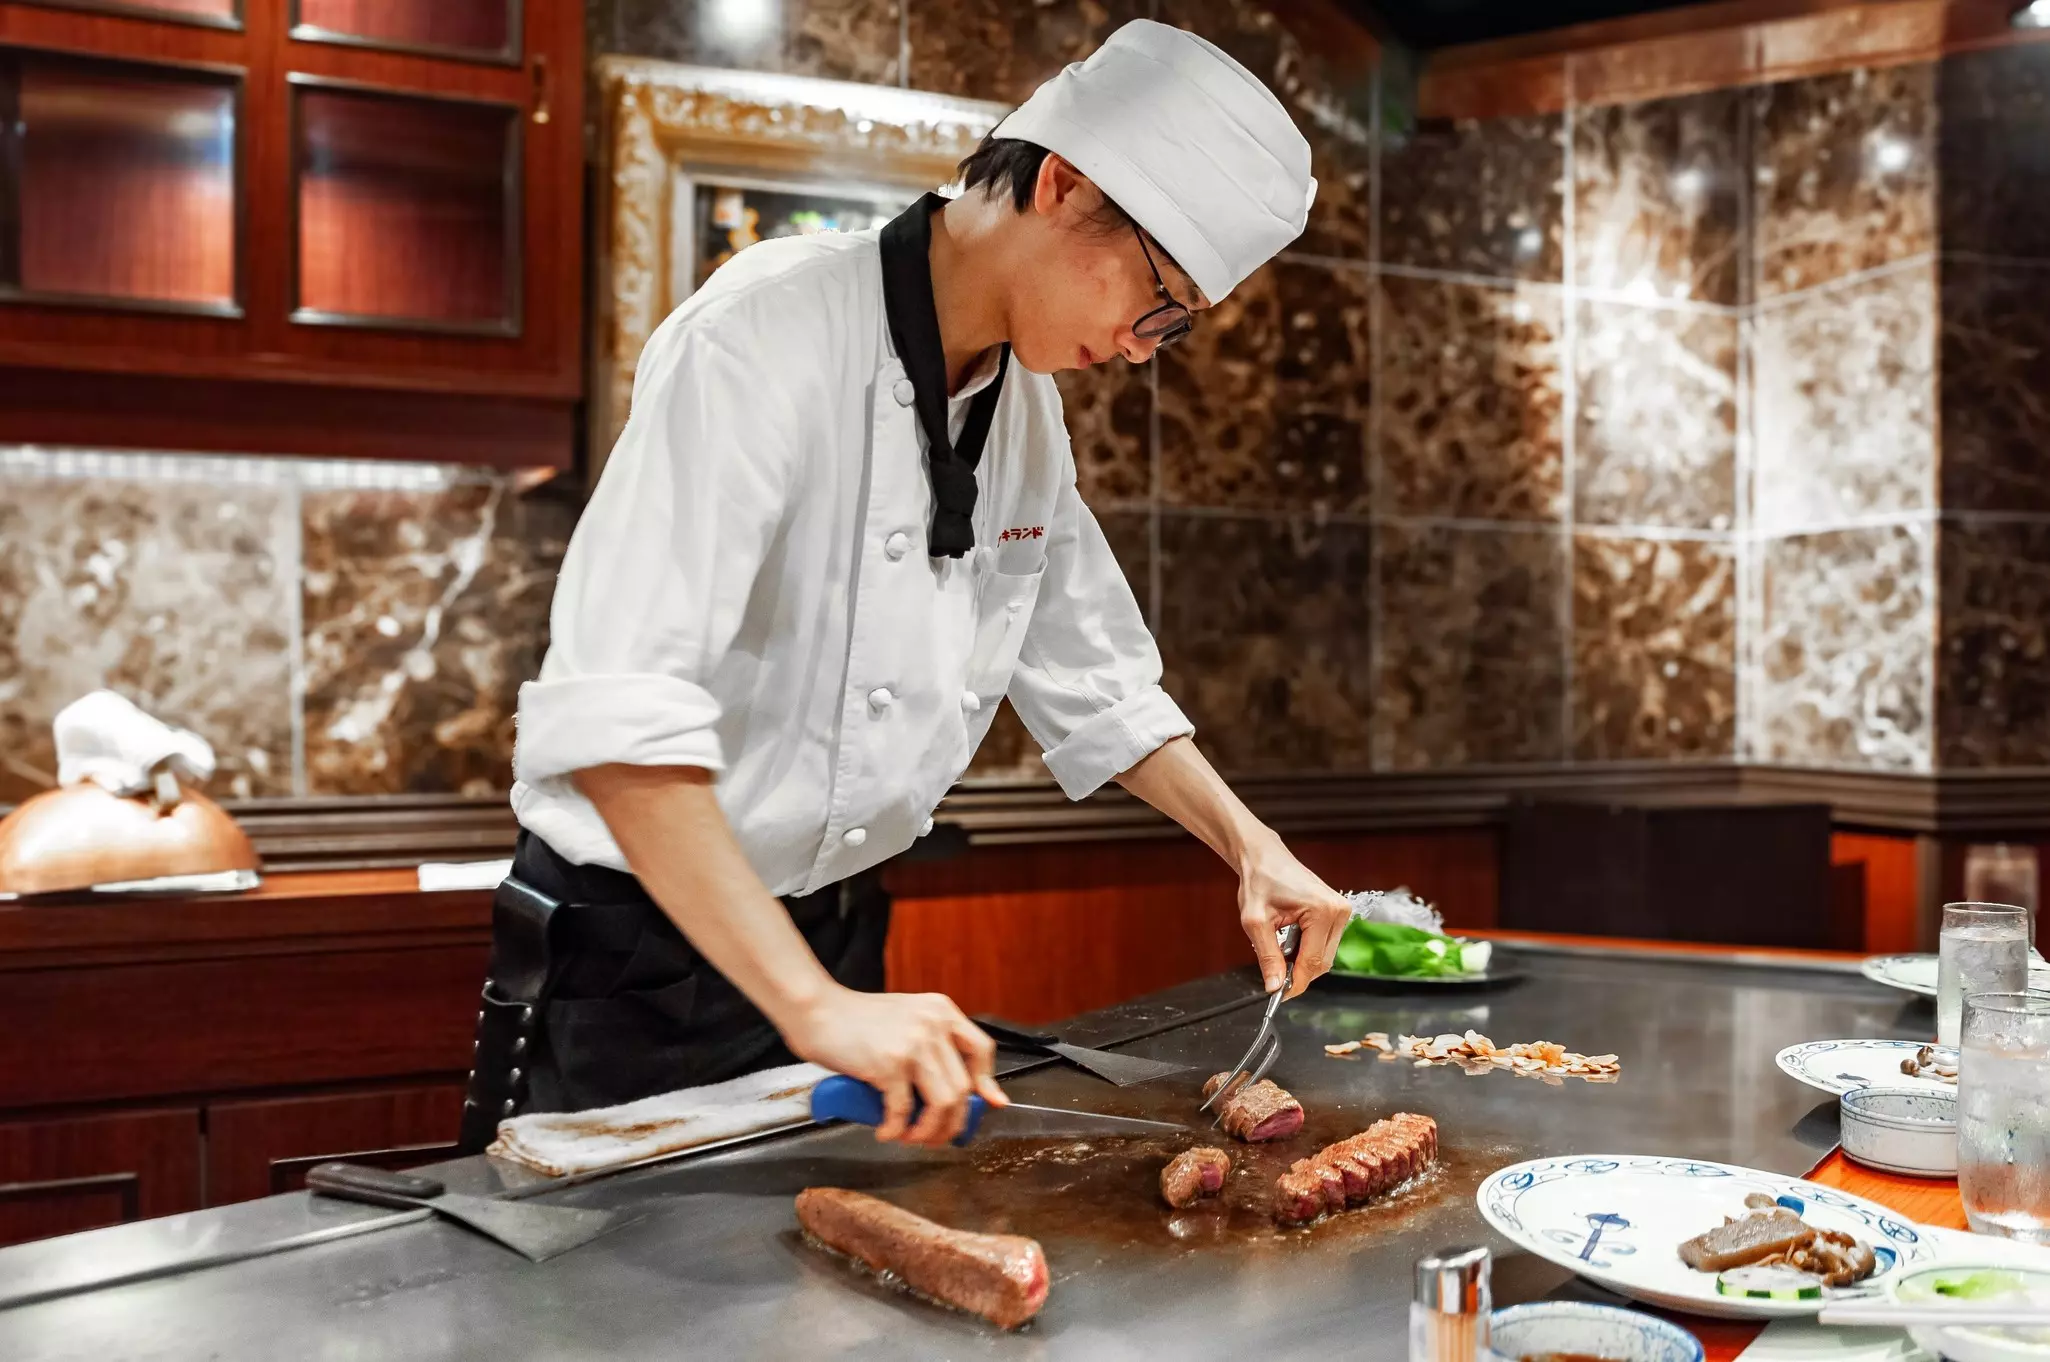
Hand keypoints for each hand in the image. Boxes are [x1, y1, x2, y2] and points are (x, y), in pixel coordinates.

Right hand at [782, 986, 1007, 1146]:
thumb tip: (957, 1087)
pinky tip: (885, 1131)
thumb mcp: (906, 1020)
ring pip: (943, 1103)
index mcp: (941, 1011)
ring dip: (929, 1130)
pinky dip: (895, 1129)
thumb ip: (932, 1044)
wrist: (817, 1010)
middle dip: (952, 1122)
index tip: (986, 1105)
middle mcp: (934, 1024)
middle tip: (935, 1136)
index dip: (986, 1084)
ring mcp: (914, 1044)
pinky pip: (902, 1110)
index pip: (981, 1050)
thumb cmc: (855, 1019)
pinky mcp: (889, 1064)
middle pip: (963, 1087)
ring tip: (911, 1137)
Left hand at [1236, 835, 1350, 998]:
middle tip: (1273, 975)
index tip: (1278, 996)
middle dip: (1298, 973)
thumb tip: (1275, 987)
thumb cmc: (1259, 880)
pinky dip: (1307, 950)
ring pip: (1325, 956)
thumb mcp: (1255, 922)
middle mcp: (1339, 911)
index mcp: (1323, 911)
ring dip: (1302, 961)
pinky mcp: (1338, 913)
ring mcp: (1342, 912)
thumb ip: (1268, 956)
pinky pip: (1325, 944)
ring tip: (1278, 949)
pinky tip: (1289, 941)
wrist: (1264, 857)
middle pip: (1322, 962)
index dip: (1295, 983)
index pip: (1313, 961)